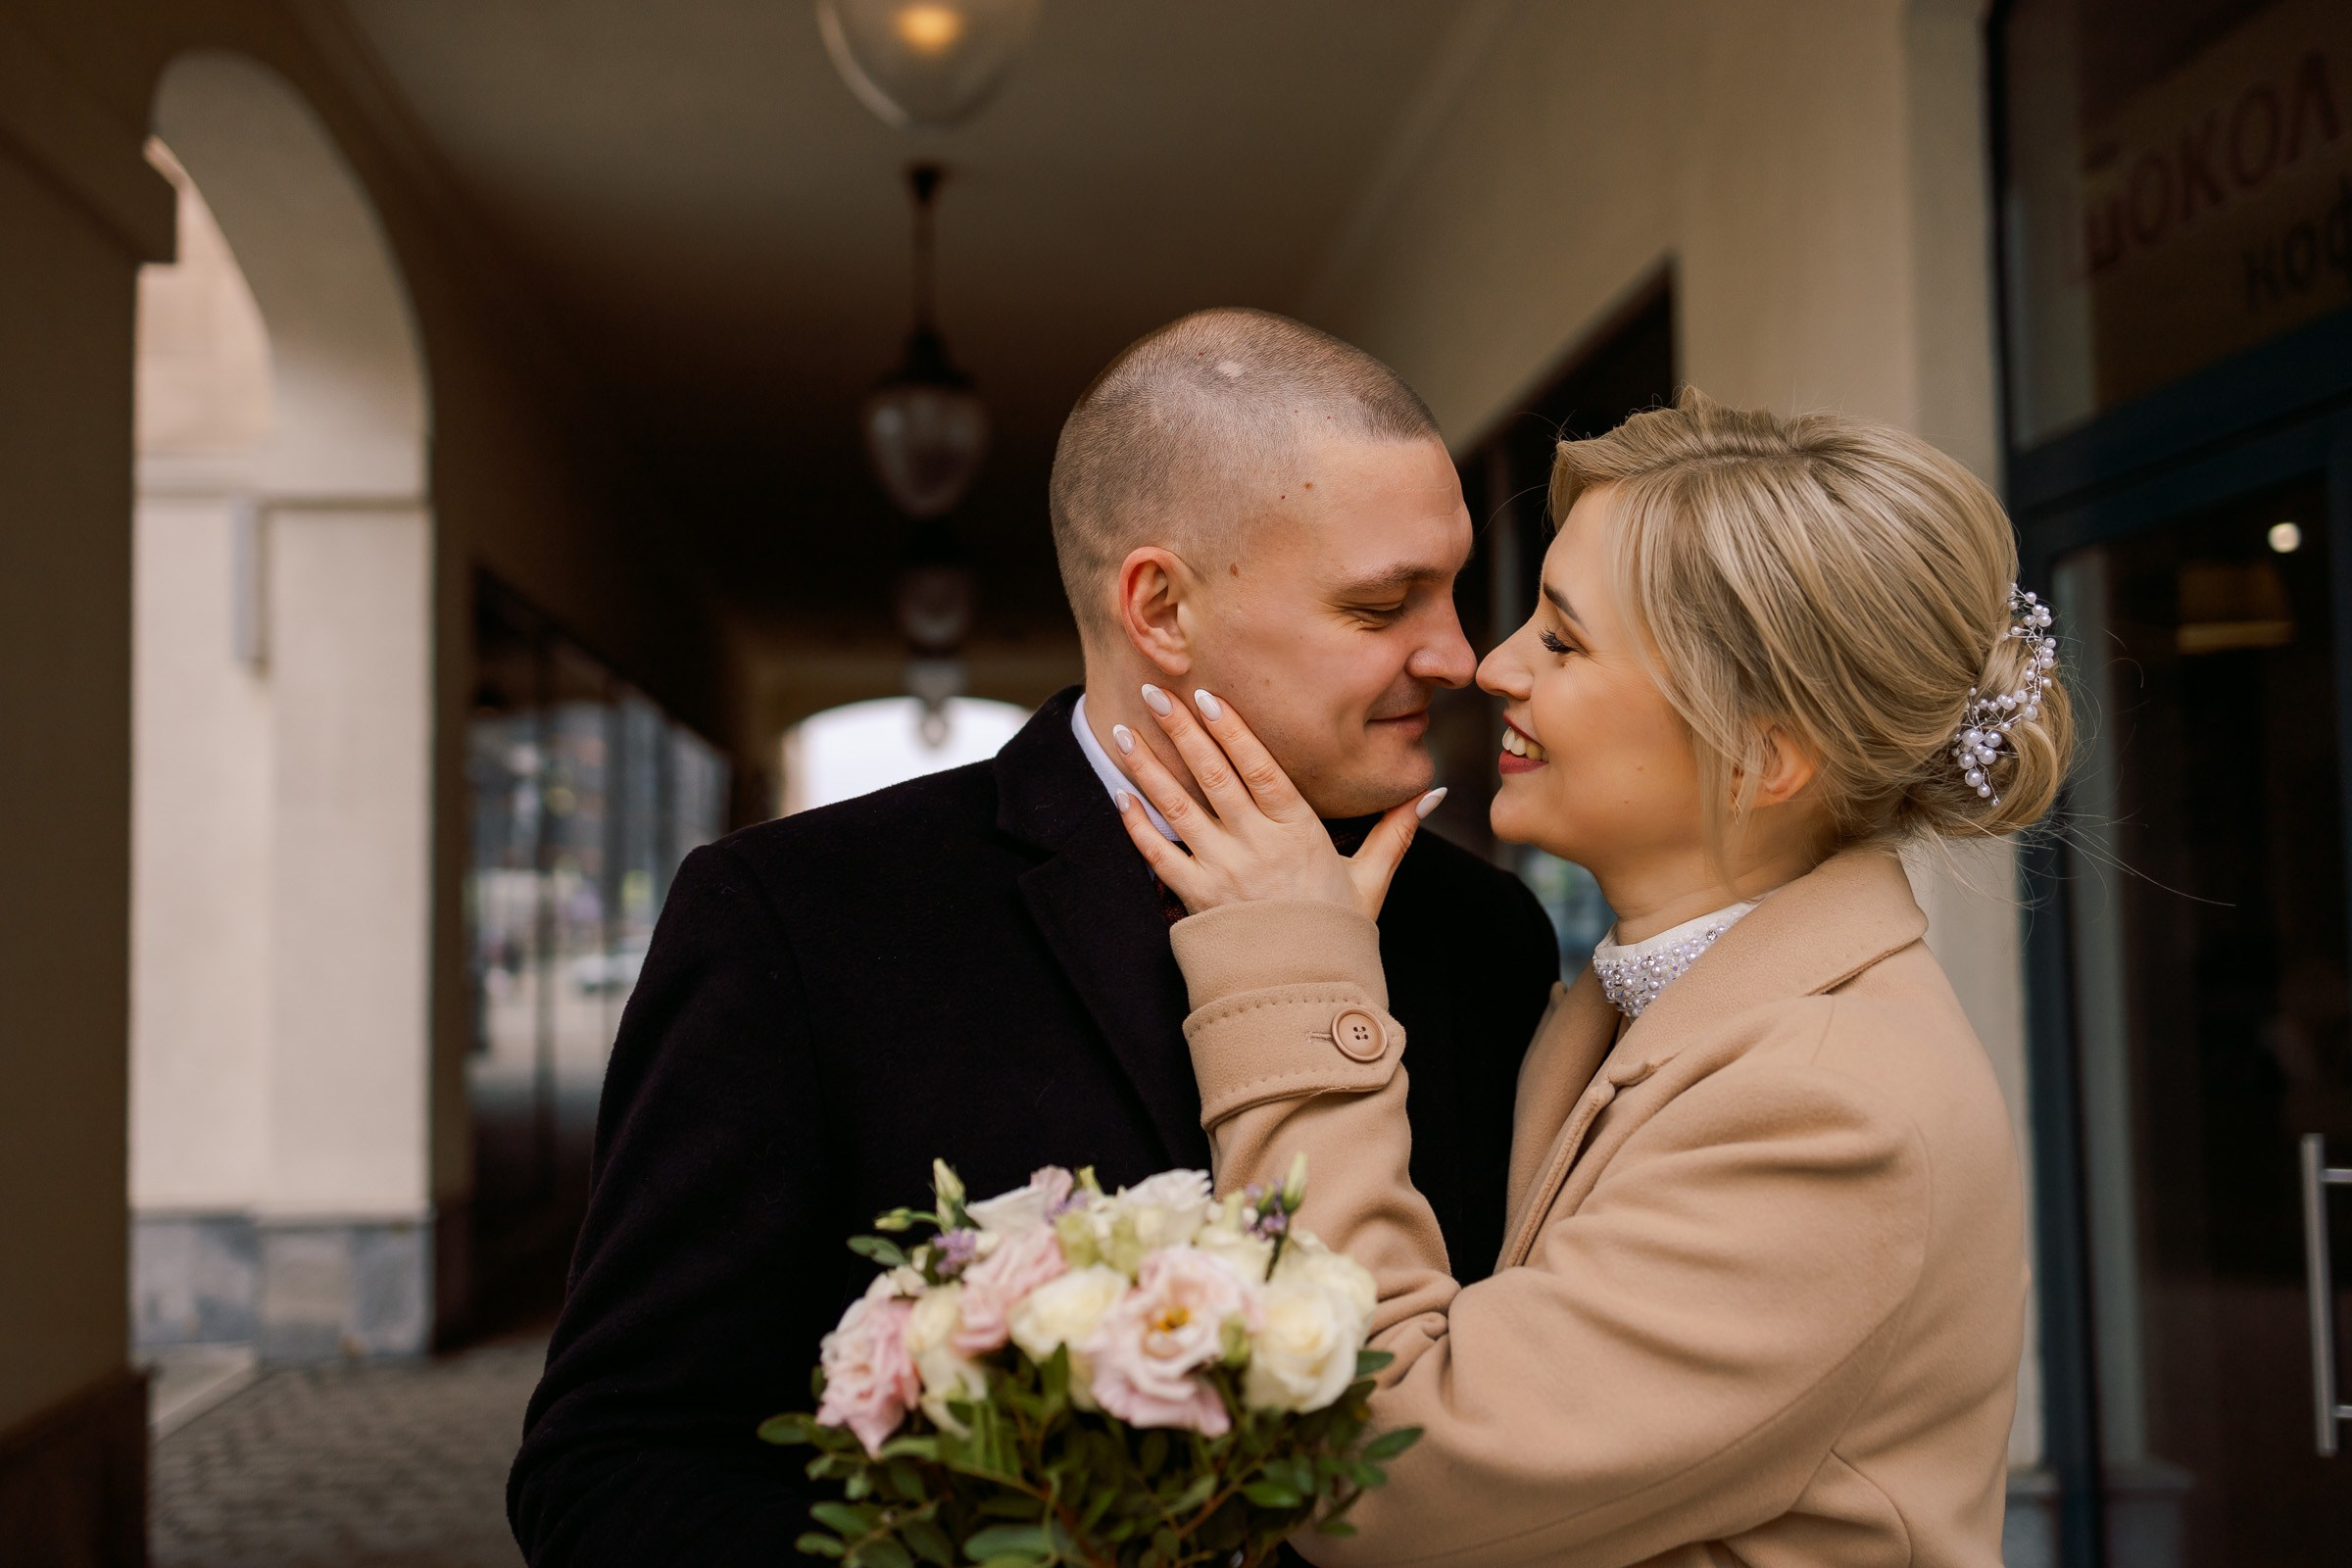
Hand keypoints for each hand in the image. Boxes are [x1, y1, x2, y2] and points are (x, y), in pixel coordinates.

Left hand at [1111, 684, 1444, 920]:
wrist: (1304, 993)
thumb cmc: (1335, 934)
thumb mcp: (1371, 878)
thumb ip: (1395, 831)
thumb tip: (1431, 792)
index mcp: (1299, 831)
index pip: (1259, 767)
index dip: (1231, 729)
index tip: (1206, 697)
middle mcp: (1257, 846)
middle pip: (1213, 776)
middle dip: (1181, 731)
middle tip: (1155, 692)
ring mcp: (1224, 872)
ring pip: (1178, 808)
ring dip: (1148, 769)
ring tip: (1124, 733)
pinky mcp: (1196, 900)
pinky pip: (1158, 856)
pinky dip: (1137, 826)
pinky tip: (1121, 796)